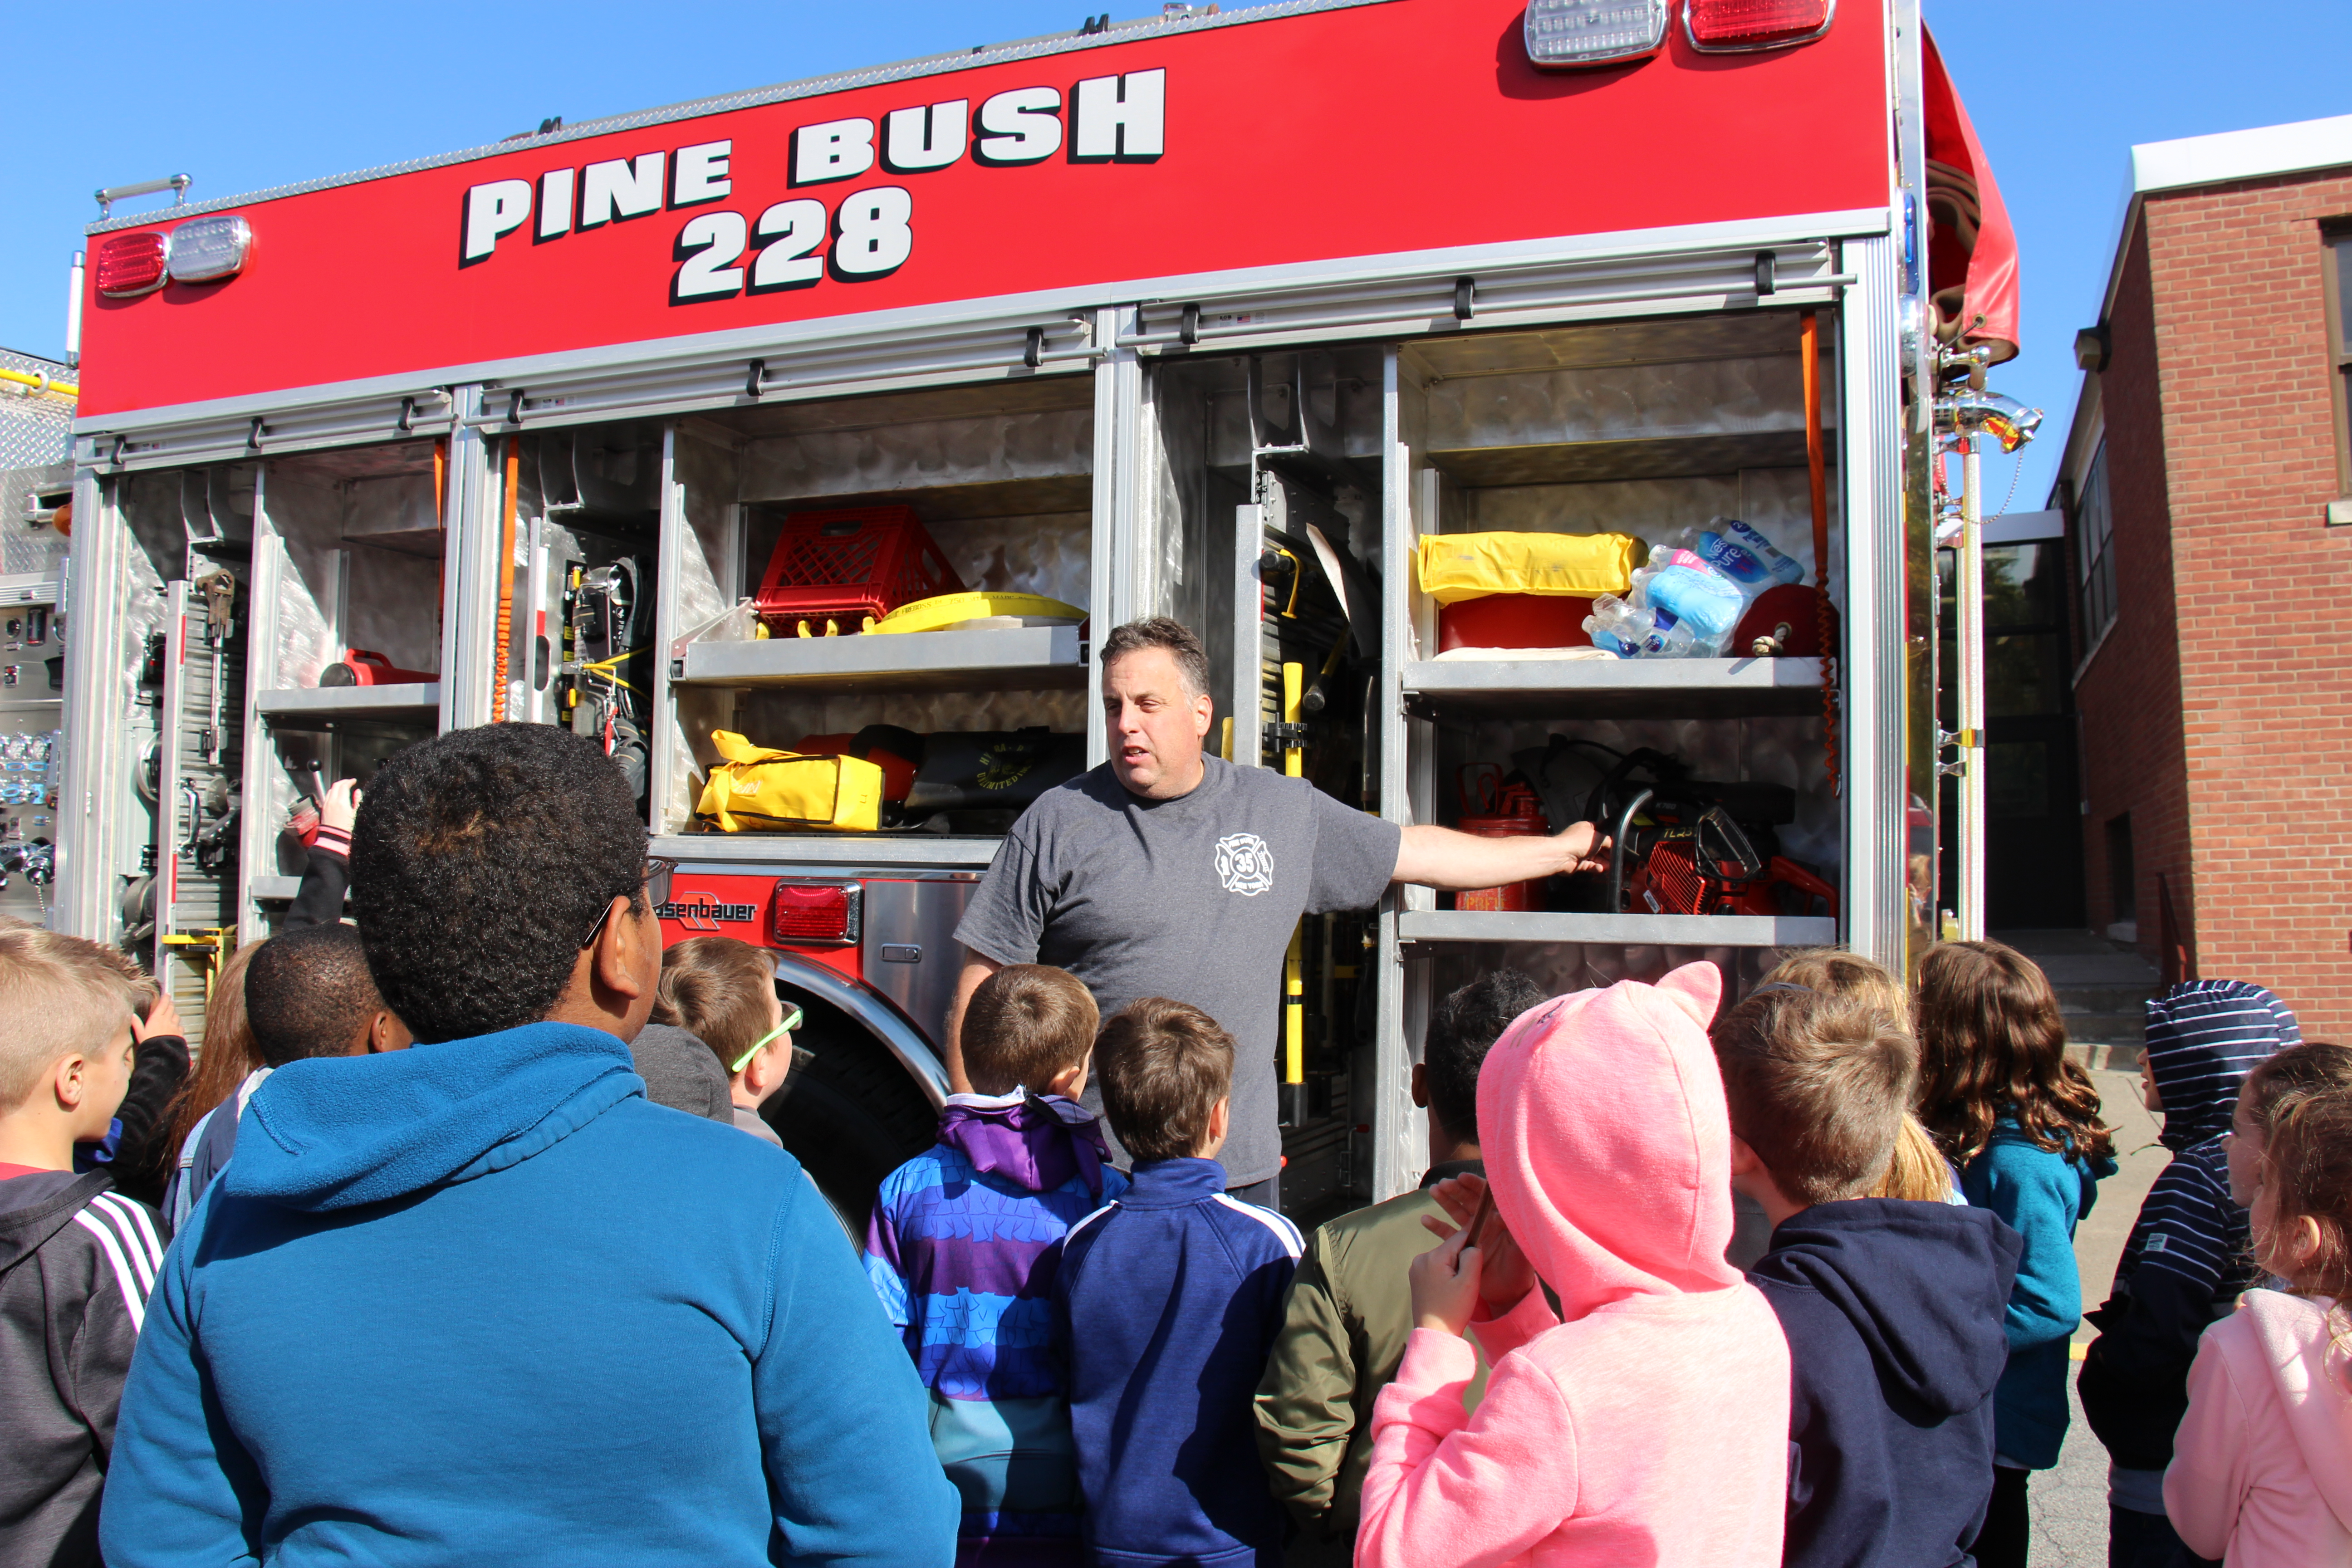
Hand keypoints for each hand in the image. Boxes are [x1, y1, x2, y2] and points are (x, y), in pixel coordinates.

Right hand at [137, 989, 182, 1041]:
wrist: (160, 1053)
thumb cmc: (149, 1043)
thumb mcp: (140, 1033)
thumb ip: (136, 1023)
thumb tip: (132, 1015)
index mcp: (156, 1018)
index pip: (163, 1004)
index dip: (166, 998)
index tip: (167, 994)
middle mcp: (167, 1020)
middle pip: (171, 1008)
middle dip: (171, 1004)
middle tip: (170, 1003)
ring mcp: (174, 1026)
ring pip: (177, 1016)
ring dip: (175, 1014)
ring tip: (172, 1014)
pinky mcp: (180, 1033)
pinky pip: (180, 1026)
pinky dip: (178, 1025)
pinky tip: (176, 1027)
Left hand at [321, 778, 359, 833]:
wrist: (336, 839)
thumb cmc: (348, 829)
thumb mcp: (357, 814)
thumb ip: (357, 800)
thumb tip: (358, 791)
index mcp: (341, 802)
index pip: (344, 786)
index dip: (350, 781)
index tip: (354, 781)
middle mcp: (332, 802)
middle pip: (335, 785)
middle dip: (343, 782)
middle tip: (349, 782)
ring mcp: (326, 805)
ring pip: (330, 790)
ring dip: (336, 787)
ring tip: (342, 788)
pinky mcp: (324, 810)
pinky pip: (326, 797)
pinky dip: (331, 793)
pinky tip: (336, 796)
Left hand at [1410, 1227, 1482, 1335]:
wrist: (1433, 1334)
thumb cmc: (1453, 1309)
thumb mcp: (1469, 1282)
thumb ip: (1473, 1257)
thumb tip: (1472, 1245)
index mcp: (1433, 1257)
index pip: (1459, 1238)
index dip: (1471, 1248)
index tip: (1473, 1265)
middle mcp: (1421, 1258)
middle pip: (1450, 1248)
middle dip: (1460, 1261)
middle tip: (1462, 1284)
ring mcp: (1416, 1268)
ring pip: (1443, 1258)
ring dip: (1452, 1269)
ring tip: (1454, 1290)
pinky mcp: (1415, 1278)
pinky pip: (1435, 1268)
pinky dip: (1444, 1276)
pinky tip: (1446, 1292)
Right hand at [1420, 1172, 1536, 1316]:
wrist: (1508, 1296)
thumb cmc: (1519, 1273)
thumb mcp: (1520, 1251)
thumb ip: (1513, 1231)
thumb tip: (1499, 1213)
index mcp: (1501, 1220)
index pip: (1487, 1197)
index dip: (1475, 1185)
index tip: (1462, 1177)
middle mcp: (1487, 1224)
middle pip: (1469, 1201)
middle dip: (1456, 1189)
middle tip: (1444, 1183)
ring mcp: (1474, 1235)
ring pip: (1457, 1213)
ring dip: (1445, 1201)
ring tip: (1434, 1191)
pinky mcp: (1463, 1249)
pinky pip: (1447, 1234)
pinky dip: (1436, 1226)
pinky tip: (1425, 1219)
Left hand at [1554, 820, 1611, 876]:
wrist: (1562, 855)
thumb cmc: (1576, 842)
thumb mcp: (1598, 838)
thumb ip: (1608, 841)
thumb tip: (1613, 845)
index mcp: (1585, 828)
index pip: (1599, 828)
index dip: (1608, 834)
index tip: (1616, 840)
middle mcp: (1581, 839)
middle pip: (1598, 846)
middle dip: (1607, 852)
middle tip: (1615, 856)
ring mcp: (1578, 851)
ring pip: (1594, 857)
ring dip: (1603, 862)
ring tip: (1610, 866)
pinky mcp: (1577, 863)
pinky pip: (1589, 866)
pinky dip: (1595, 867)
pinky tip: (1601, 869)